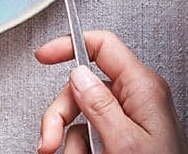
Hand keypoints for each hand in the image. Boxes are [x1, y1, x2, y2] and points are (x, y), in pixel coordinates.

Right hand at [35, 30, 187, 153]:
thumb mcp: (126, 143)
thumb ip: (100, 105)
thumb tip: (78, 75)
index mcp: (143, 88)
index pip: (101, 45)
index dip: (69, 45)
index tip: (44, 55)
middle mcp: (137, 99)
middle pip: (83, 86)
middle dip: (60, 114)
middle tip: (49, 139)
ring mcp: (130, 120)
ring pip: (82, 114)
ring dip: (68, 139)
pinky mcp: (124, 139)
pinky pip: (89, 136)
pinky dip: (80, 149)